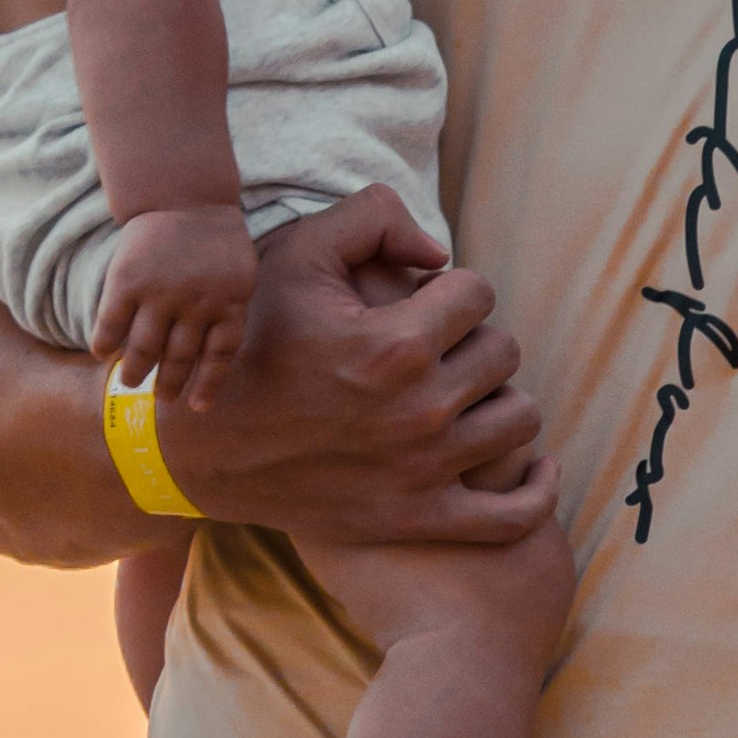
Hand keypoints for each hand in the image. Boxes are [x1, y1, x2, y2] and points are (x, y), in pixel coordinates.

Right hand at [92, 200, 263, 405]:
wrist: (184, 195)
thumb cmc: (215, 239)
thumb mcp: (239, 274)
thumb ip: (227, 311)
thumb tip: (212, 357)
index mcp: (229, 305)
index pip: (219, 357)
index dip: (208, 385)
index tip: (196, 407)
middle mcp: (196, 305)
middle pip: (179, 359)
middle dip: (169, 385)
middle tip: (161, 399)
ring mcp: (160, 294)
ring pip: (142, 349)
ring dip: (134, 372)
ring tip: (129, 382)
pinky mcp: (128, 281)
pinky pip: (111, 324)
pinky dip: (105, 343)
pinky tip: (101, 353)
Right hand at [165, 191, 554, 554]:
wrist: (201, 448)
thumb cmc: (249, 343)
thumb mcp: (292, 256)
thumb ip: (370, 218)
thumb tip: (439, 250)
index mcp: (395, 344)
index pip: (478, 293)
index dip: (451, 290)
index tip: (423, 304)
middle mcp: (420, 410)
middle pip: (503, 351)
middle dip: (472, 339)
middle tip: (435, 349)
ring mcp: (425, 471)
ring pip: (520, 418)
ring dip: (498, 399)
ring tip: (463, 395)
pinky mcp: (420, 519)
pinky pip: (515, 515)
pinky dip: (536, 490)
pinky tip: (534, 467)